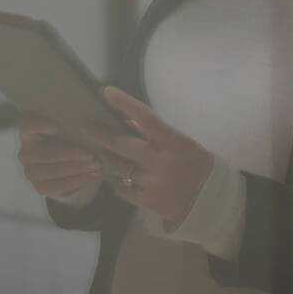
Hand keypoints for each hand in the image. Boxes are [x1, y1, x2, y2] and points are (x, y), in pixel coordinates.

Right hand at [17, 112, 102, 198]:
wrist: (79, 162)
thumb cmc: (77, 137)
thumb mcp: (78, 126)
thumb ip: (78, 122)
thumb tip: (89, 121)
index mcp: (30, 131)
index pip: (28, 126)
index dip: (39, 126)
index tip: (57, 127)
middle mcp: (27, 152)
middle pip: (43, 153)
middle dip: (69, 154)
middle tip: (91, 154)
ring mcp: (31, 171)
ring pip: (51, 171)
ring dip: (76, 168)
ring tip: (96, 165)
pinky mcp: (41, 186)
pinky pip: (57, 186)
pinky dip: (78, 181)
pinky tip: (93, 175)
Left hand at [83, 86, 214, 227]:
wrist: (208, 201)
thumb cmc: (195, 165)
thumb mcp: (181, 142)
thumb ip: (156, 133)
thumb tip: (126, 120)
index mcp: (172, 142)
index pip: (145, 117)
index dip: (125, 103)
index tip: (106, 92)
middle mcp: (159, 160)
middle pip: (121, 144)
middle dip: (99, 134)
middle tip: (84, 126)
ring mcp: (151, 182)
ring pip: (118, 167)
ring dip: (110, 160)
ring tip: (104, 156)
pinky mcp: (146, 201)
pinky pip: (122, 188)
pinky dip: (119, 182)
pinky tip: (123, 180)